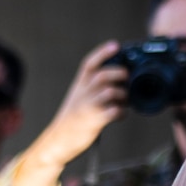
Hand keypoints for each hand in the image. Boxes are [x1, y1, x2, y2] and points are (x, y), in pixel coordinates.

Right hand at [11, 42, 127, 185]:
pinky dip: (122, 112)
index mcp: (79, 85)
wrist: (59, 140)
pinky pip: (114, 112)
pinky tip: (122, 114)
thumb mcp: (78, 97)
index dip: (103, 52)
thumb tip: (118, 78)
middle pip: (103, 75)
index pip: (90, 63)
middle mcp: (82, 93)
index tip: (116, 45)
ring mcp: (88, 107)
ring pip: (110, 92)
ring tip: (126, 101)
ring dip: (123, 95)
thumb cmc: (73, 118)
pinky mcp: (94, 121)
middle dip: (119, 73)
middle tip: (127, 78)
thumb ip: (93, 87)